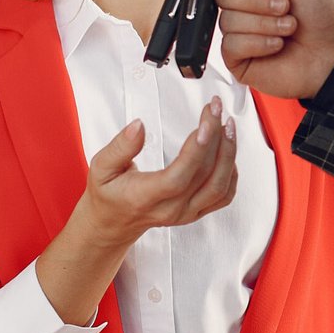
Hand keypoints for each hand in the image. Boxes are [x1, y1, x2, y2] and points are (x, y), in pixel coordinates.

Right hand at [76, 99, 237, 249]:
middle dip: (216, 137)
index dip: (196, 150)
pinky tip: (228, 149)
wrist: (114, 223)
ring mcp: (187, 213)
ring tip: (227, 124)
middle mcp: (171, 209)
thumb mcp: (101, 167)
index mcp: (145, 198)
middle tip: (215, 109)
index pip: (177, 177)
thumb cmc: (109, 193)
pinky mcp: (197, 212)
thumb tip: (139, 125)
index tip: (205, 122)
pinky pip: (224, 196)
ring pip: (220, 186)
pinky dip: (231, 172)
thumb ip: (120, 147)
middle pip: (205, 176)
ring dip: (229, 153)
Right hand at [212, 0, 333, 99]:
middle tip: (286, 6)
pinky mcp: (239, 59)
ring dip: (265, 24)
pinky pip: (231, 45)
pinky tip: (278, 45)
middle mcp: (243, 6)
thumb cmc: (321, 8)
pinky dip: (259, 43)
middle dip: (258, 1)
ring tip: (289, 28)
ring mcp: (239, 33)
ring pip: (228, 21)